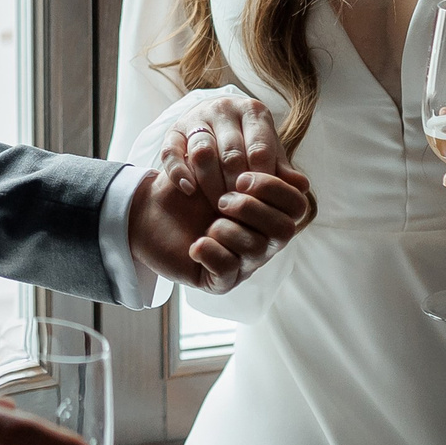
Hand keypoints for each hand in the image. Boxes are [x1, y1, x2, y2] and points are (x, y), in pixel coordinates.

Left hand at [128, 164, 309, 293]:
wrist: (147, 210)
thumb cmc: (189, 183)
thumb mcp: (218, 163)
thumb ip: (253, 163)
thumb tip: (298, 180)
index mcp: (270, 210)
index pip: (297, 205)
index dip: (274, 190)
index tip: (242, 178)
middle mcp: (263, 239)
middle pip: (285, 230)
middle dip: (252, 210)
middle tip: (221, 201)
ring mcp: (244, 262)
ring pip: (256, 250)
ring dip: (228, 230)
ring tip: (207, 224)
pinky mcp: (220, 281)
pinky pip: (229, 270)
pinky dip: (211, 252)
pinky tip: (196, 244)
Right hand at [156, 89, 294, 200]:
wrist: (215, 119)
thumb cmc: (248, 141)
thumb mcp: (268, 151)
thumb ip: (281, 169)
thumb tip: (301, 187)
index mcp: (253, 111)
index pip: (259, 149)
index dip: (261, 180)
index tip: (261, 203)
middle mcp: (224, 108)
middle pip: (231, 153)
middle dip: (236, 186)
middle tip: (240, 211)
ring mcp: (196, 117)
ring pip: (202, 152)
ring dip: (210, 183)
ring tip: (219, 206)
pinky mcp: (173, 129)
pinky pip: (171, 151)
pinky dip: (179, 172)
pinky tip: (189, 191)